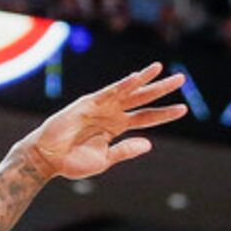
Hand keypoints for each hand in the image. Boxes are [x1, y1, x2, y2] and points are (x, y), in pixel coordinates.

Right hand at [26, 62, 189, 181]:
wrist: (47, 159)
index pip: (146, 118)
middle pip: (142, 99)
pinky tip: (137, 77)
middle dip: (161, 89)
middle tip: (181, 79)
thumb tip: (149, 144)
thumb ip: (125, 150)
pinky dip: (124, 84)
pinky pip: (110, 91)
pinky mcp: (89, 102)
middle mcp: (112, 114)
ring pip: (129, 90)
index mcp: (117, 128)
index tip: (183, 109)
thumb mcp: (104, 160)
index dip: (164, 114)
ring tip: (162, 69)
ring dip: (145, 79)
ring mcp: (102, 106)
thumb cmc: (72, 162)